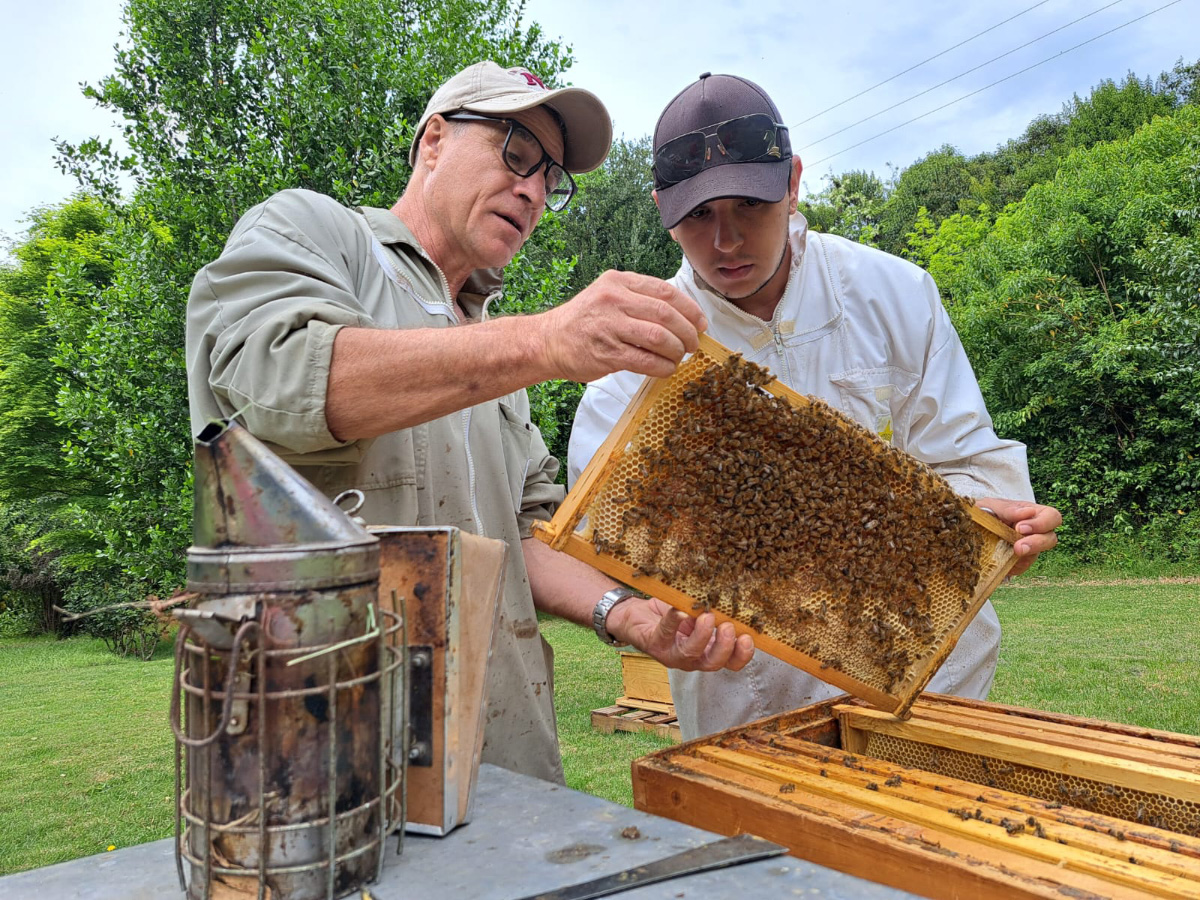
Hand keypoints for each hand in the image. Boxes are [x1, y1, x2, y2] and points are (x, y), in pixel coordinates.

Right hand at [536, 270, 707, 382]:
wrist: (548, 341)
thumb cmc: (584, 321)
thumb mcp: (609, 296)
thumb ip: (640, 300)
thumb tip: (682, 318)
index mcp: (619, 281)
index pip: (665, 291)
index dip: (690, 309)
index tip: (700, 323)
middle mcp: (614, 299)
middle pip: (666, 314)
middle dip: (688, 332)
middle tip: (693, 344)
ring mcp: (609, 326)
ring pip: (659, 337)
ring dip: (677, 350)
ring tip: (679, 356)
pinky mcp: (607, 353)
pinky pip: (646, 361)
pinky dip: (663, 367)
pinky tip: (666, 368)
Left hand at [605, 595, 754, 671]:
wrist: (635, 616)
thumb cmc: (671, 615)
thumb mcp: (697, 614)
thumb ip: (714, 612)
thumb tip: (733, 597)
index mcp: (706, 651)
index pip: (730, 662)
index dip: (742, 655)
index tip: (748, 638)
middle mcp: (690, 658)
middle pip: (712, 663)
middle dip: (724, 647)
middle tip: (729, 627)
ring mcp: (671, 653)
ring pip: (689, 654)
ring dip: (702, 636)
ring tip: (707, 617)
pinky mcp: (653, 643)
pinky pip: (665, 633)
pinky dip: (673, 621)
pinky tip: (680, 610)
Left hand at [977, 497, 1062, 576]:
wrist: (973, 525)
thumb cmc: (987, 511)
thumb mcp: (993, 506)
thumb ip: (1008, 509)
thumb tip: (1027, 512)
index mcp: (1034, 514)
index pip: (1052, 517)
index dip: (1041, 524)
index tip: (1019, 527)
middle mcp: (1036, 532)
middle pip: (1051, 539)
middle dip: (1036, 543)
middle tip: (1018, 546)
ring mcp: (1029, 547)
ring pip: (1037, 554)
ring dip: (1025, 555)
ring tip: (1012, 552)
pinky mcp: (1019, 561)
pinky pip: (1022, 566)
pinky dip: (1013, 565)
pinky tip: (1003, 560)